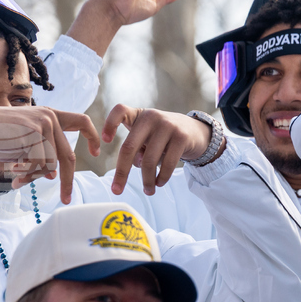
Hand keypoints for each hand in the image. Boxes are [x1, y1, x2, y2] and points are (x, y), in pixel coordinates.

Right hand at [0, 106, 100, 204]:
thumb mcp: (24, 146)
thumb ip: (41, 155)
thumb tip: (53, 175)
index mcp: (50, 116)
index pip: (81, 121)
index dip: (92, 136)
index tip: (96, 152)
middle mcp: (50, 117)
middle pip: (67, 156)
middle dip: (66, 181)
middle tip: (67, 199)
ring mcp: (44, 123)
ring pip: (51, 164)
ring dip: (33, 176)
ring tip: (17, 177)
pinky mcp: (36, 132)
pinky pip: (40, 163)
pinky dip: (27, 173)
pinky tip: (13, 170)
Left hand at [102, 105, 218, 195]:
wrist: (195, 131)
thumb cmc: (163, 136)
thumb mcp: (148, 136)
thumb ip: (137, 148)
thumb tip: (135, 164)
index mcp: (139, 115)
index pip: (120, 111)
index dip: (109, 124)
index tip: (105, 141)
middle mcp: (151, 117)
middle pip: (129, 147)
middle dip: (121, 172)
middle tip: (116, 190)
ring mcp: (167, 126)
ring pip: (148, 160)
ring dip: (147, 180)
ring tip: (148, 190)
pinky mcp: (181, 137)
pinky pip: (167, 163)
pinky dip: (161, 177)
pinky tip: (159, 183)